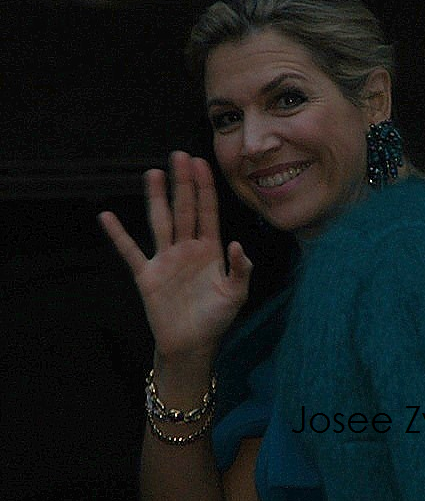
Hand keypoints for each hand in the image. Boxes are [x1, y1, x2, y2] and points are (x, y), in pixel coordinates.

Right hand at [98, 151, 251, 362]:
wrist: (191, 345)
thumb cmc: (215, 319)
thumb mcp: (236, 296)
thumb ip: (240, 270)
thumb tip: (239, 245)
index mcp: (209, 250)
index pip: (207, 212)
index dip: (204, 188)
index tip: (202, 163)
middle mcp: (186, 248)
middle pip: (183, 209)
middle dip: (182, 183)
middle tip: (178, 155)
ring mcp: (165, 259)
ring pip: (160, 222)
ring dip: (156, 198)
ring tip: (153, 173)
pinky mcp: (147, 275)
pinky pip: (130, 251)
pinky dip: (119, 235)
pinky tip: (108, 217)